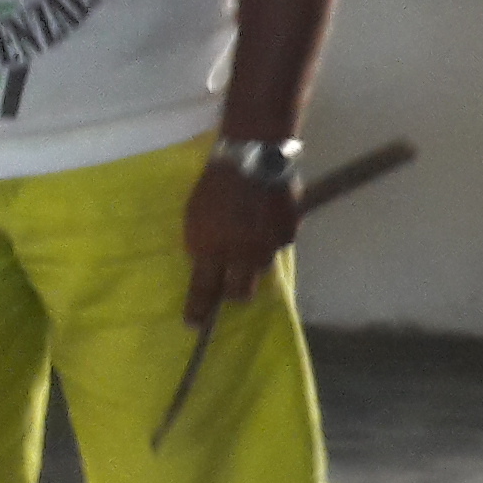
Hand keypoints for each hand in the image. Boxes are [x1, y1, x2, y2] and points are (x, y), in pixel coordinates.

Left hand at [181, 156, 301, 325]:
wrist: (252, 158)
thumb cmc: (214, 184)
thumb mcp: (196, 215)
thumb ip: (202, 243)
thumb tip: (208, 264)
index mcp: (209, 249)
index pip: (203, 290)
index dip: (199, 310)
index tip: (195, 324)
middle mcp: (239, 256)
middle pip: (239, 293)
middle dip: (234, 293)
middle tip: (231, 288)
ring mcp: (266, 248)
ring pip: (260, 269)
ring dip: (253, 260)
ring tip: (251, 239)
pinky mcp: (287, 235)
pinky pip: (278, 245)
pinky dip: (272, 237)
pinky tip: (267, 217)